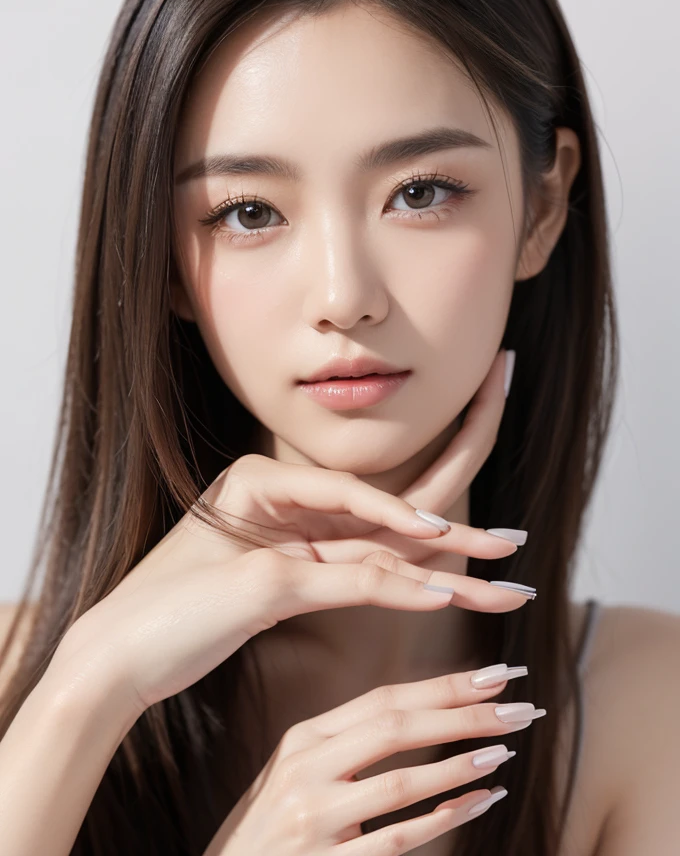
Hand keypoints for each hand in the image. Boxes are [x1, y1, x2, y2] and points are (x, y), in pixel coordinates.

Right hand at [53, 350, 526, 714]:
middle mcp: (279, 493)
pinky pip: (350, 577)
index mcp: (281, 496)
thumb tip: (397, 573)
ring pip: (382, 537)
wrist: (116, 653)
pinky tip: (449, 590)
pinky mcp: (267, 577)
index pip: (376, 496)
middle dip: (461, 500)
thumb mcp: (269, 591)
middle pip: (392, 500)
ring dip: (451, 554)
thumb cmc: (187, 618)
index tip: (487, 526)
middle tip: (518, 512)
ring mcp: (271, 529)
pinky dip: (400, 583)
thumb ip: (328, 572)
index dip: (435, 496)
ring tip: (508, 564)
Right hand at [202, 664, 542, 855]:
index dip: (443, 686)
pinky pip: (397, 839)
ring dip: (459, 764)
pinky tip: (479, 800)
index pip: (384, 699)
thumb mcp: (299, 769)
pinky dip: (444, 819)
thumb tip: (423, 711)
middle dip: (463, 713)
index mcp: (304, 738)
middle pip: (395, 728)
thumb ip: (348, 742)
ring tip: (504, 748)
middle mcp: (306, 770)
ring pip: (401, 783)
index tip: (494, 676)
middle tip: (517, 706)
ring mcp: (314, 819)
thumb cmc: (273, 824)